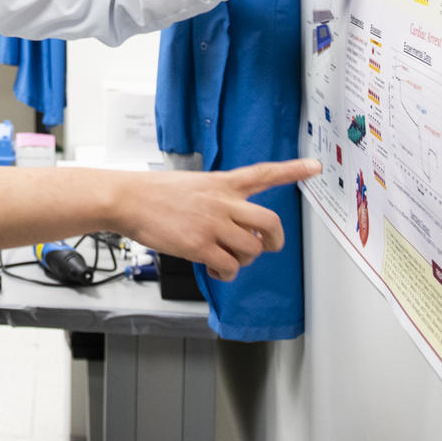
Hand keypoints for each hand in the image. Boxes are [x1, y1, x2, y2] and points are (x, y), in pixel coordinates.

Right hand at [117, 159, 320, 280]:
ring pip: (252, 249)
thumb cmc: (153, 193)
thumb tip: (233, 227)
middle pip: (270, 222)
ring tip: (226, 260)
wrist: (126, 198)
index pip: (263, 173)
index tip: (315, 166)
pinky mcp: (200, 246)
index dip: (292, 170)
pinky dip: (226, 274)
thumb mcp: (193, 184)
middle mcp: (223, 202)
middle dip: (274, 240)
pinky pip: (229, 267)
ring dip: (244, 260)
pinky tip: (213, 269)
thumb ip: (217, 200)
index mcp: (222, 183)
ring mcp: (213, 224)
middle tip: (265, 246)